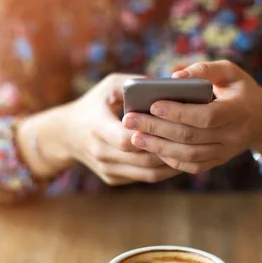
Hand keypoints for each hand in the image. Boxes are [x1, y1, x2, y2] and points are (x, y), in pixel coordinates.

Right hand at [18, 74, 180, 184]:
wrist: (66, 134)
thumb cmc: (95, 104)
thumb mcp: (109, 86)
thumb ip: (135, 83)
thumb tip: (167, 86)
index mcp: (96, 127)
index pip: (127, 138)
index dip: (152, 134)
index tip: (175, 125)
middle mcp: (100, 152)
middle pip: (143, 158)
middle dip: (169, 150)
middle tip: (195, 141)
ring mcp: (107, 169)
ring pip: (147, 172)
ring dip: (172, 164)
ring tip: (193, 151)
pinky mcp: (113, 179)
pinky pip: (144, 177)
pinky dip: (164, 170)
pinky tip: (181, 158)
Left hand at [121, 60, 261, 173]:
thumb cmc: (239, 89)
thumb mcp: (229, 71)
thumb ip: (205, 69)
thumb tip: (175, 77)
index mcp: (238, 111)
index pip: (206, 116)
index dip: (178, 112)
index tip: (152, 105)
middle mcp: (234, 136)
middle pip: (191, 137)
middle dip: (157, 129)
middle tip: (130, 120)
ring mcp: (226, 152)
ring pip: (188, 155)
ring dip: (158, 147)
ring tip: (133, 137)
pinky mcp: (217, 161)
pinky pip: (190, 165)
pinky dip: (169, 159)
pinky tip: (151, 148)